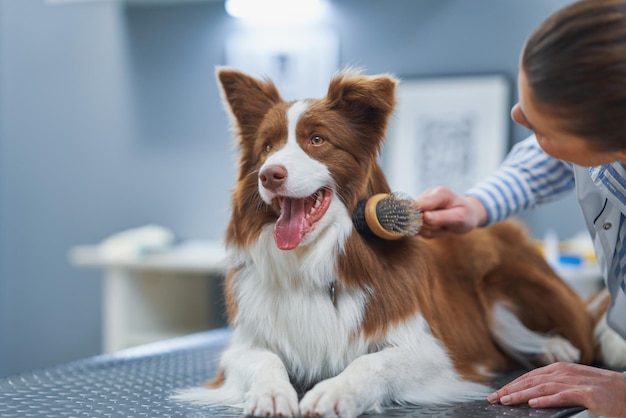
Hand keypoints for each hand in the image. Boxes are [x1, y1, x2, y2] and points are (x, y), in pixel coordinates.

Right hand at [412, 187, 487, 237]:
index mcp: (440, 193)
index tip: (418, 227)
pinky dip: (427, 230)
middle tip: (439, 230)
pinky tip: (439, 228)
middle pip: (412, 212)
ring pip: (414, 220)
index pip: (418, 204)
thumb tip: (424, 217)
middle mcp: (429, 194)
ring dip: (427, 230)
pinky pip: (418, 224)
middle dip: (422, 226)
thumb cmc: (466, 215)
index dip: (413, 216)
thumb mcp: (459, 218)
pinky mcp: (421, 209)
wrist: (468, 213)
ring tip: (443, 228)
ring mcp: (423, 201)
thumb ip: (442, 217)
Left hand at [488, 362, 625, 416]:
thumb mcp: (574, 386)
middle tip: (494, 398)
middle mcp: (564, 372)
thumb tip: (532, 397)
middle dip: (510, 390)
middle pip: (531, 381)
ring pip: (542, 388)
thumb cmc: (602, 391)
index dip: (511, 385)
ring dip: (522, 395)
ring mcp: (575, 382)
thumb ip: (555, 388)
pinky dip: (546, 400)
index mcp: (559, 369)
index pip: (529, 377)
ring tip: (506, 401)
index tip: (496, 394)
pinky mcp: (587, 393)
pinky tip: (533, 405)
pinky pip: (563, 396)